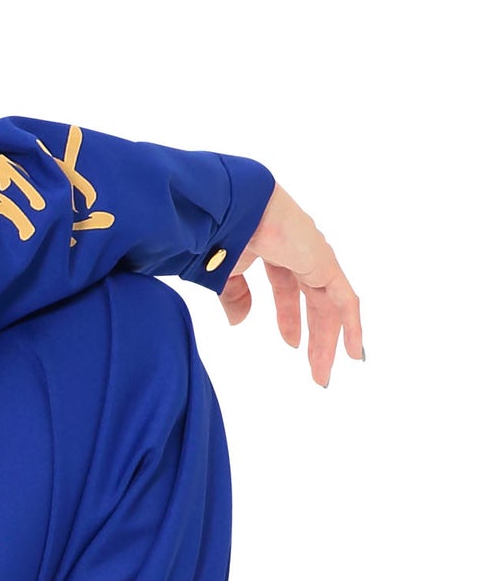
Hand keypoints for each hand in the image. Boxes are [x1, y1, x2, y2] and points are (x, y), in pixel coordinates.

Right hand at [220, 184, 363, 386]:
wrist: (237, 209)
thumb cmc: (226, 231)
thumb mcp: (226, 272)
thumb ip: (235, 296)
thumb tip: (239, 321)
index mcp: (276, 252)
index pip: (289, 289)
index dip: (290, 317)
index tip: (293, 343)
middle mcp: (301, 254)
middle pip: (314, 302)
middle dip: (315, 335)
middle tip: (315, 368)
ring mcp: (317, 258)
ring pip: (330, 306)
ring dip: (329, 340)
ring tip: (326, 371)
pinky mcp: (326, 265)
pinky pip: (346, 300)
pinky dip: (352, 326)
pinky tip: (355, 352)